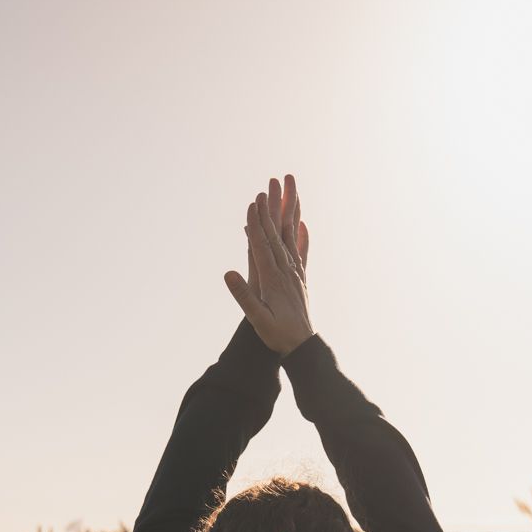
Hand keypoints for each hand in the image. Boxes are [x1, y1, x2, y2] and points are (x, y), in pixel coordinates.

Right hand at [223, 174, 313, 355]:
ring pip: (291, 237)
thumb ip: (243, 296)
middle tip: (271, 183)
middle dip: (274, 207)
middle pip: (279, 233)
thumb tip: (228, 273)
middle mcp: (287, 271)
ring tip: (290, 192)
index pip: (263, 244)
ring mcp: (295, 273)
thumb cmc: (278, 336)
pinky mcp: (300, 279)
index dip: (256, 222)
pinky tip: (302, 224)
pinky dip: (301, 236)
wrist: (303, 347)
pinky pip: (300, 252)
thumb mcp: (257, 320)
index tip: (253, 201)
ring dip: (289, 213)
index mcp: (274, 278)